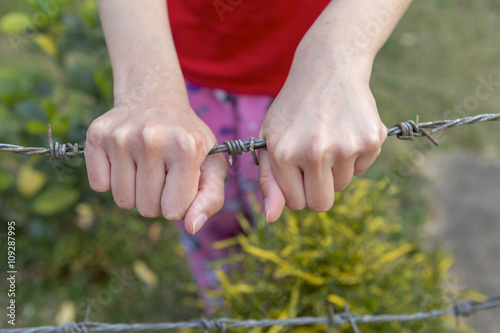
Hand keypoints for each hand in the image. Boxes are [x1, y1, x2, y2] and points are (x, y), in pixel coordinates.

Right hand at [84, 100, 226, 233]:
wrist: (154, 97)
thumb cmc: (187, 139)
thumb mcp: (212, 163)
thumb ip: (211, 198)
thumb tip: (191, 227)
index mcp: (187, 147)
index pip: (175, 211)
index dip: (179, 202)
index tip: (181, 180)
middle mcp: (152, 138)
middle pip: (148, 209)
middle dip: (157, 198)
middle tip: (162, 170)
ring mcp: (121, 135)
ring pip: (123, 201)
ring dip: (136, 191)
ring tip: (145, 164)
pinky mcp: (97, 135)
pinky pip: (99, 185)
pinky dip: (112, 180)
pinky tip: (125, 157)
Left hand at [258, 51, 386, 221]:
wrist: (328, 67)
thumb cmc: (293, 109)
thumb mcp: (270, 139)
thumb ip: (269, 180)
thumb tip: (272, 218)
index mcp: (283, 154)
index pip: (296, 203)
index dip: (298, 189)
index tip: (297, 169)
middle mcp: (314, 152)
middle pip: (322, 203)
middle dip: (318, 189)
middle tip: (314, 160)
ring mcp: (346, 146)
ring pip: (343, 185)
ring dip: (336, 168)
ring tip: (329, 136)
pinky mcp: (372, 139)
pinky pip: (363, 169)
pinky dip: (356, 155)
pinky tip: (346, 129)